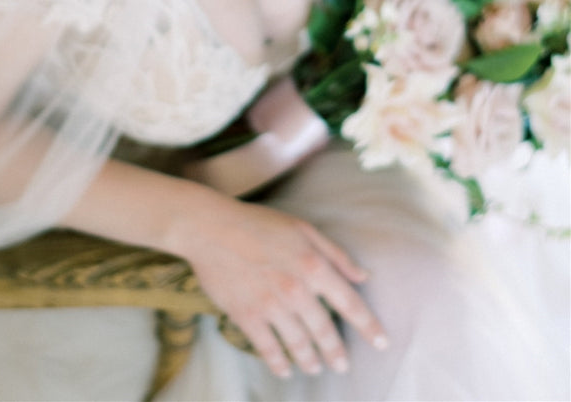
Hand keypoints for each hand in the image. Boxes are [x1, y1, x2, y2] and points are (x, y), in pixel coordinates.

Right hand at [175, 192, 387, 379]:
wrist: (210, 227)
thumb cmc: (259, 223)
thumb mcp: (303, 228)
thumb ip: (336, 254)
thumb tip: (363, 276)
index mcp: (313, 265)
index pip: (350, 303)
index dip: (369, 326)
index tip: (382, 343)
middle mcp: (296, 289)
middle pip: (325, 331)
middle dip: (337, 352)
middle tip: (343, 366)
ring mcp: (270, 305)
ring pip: (299, 344)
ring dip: (310, 361)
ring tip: (316, 368)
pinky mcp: (246, 315)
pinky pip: (268, 349)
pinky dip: (279, 364)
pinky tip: (285, 370)